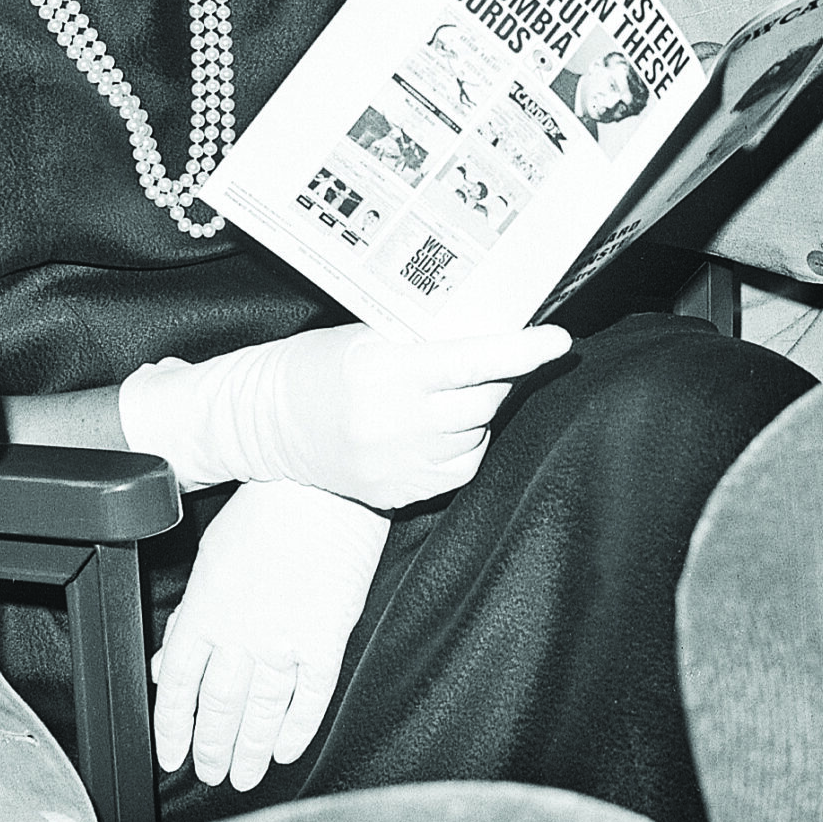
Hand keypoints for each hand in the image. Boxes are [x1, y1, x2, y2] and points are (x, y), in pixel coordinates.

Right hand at [119, 322, 569, 509]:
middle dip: (498, 377)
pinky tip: (441, 427)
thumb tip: (493, 329)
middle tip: (495, 357)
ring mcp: (395, 462)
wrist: (263, 422)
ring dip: (478, 411)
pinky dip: (464, 444)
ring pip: (476, 434)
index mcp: (385, 370)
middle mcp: (392, 419)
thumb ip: (424, 339)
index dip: (521, 351)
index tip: (559, 341)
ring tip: (447, 393)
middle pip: (483, 400)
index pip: (471, 361)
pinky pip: (461, 468)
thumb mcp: (366, 336)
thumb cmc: (319, 365)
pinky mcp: (396, 492)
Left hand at [151, 482, 388, 790]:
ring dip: (250, 751)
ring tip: (246, 776)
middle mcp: (239, 632)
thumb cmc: (267, 508)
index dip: (173, 728)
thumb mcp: (212, 557)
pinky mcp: (327, 638)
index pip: (177, 687)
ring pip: (261, 712)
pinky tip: (288, 747)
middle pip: (219, 708)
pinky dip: (298, 727)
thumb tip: (164, 660)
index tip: (173, 754)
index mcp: (204, 610)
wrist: (323, 480)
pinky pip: (310, 696)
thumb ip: (189, 615)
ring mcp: (284, 639)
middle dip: (212, 749)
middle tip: (212, 774)